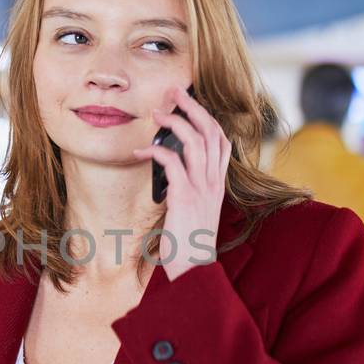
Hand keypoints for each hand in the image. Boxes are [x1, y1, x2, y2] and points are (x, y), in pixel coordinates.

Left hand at [133, 85, 228, 279]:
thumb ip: (189, 188)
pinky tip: (141, 152)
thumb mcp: (196, 210)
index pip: (222, 141)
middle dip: (193, 107)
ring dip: (175, 122)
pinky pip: (173, 163)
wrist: (193, 270)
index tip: (190, 104)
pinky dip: (156, 152)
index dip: (208, 117)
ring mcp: (202, 189)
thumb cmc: (189, 242)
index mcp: (217, 184)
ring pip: (196, 141)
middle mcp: (214, 182)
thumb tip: (171, 170)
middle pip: (211, 132)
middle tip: (174, 93)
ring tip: (157, 114)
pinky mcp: (185, 198)